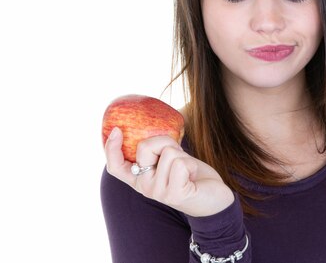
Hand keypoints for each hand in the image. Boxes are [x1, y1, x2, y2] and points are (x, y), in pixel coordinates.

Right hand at [104, 127, 234, 216]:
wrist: (214, 198)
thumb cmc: (189, 174)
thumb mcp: (168, 159)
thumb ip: (155, 150)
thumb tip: (149, 128)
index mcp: (139, 178)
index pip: (115, 166)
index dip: (111, 148)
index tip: (116, 130)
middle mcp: (144, 187)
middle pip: (145, 147)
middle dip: (165, 141)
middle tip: (177, 155)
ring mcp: (157, 192)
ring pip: (168, 153)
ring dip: (183, 155)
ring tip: (187, 169)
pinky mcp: (174, 194)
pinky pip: (180, 163)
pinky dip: (191, 163)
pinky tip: (193, 176)